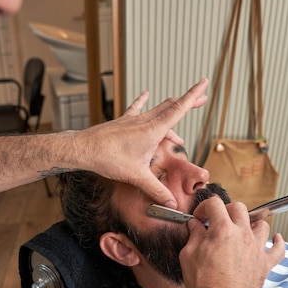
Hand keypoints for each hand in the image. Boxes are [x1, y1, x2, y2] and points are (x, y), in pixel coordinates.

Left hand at [75, 79, 207, 206]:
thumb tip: (171, 204)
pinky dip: (143, 101)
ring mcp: (132, 120)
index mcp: (152, 130)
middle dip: (189, 101)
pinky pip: (136, 108)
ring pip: (157, 108)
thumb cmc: (108, 159)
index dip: (193, 95)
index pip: (179, 109)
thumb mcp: (137, 177)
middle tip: (203, 98)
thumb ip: (156, 190)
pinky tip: (145, 94)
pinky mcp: (122, 122)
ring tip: (181, 112)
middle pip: (172, 105)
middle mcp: (144, 121)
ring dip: (171, 108)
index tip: (204, 82)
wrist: (83, 149)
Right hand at [179, 195, 284, 287]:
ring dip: (249, 223)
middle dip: (225, 210)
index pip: (215, 204)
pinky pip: (279, 249)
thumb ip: (194, 235)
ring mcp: (257, 249)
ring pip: (261, 224)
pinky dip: (278, 242)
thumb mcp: (189, 256)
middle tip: (217, 219)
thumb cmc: (204, 286)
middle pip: (239, 208)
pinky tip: (276, 238)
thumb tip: (195, 226)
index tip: (201, 216)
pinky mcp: (265, 264)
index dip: (204, 207)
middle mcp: (243, 235)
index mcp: (222, 230)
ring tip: (240, 229)